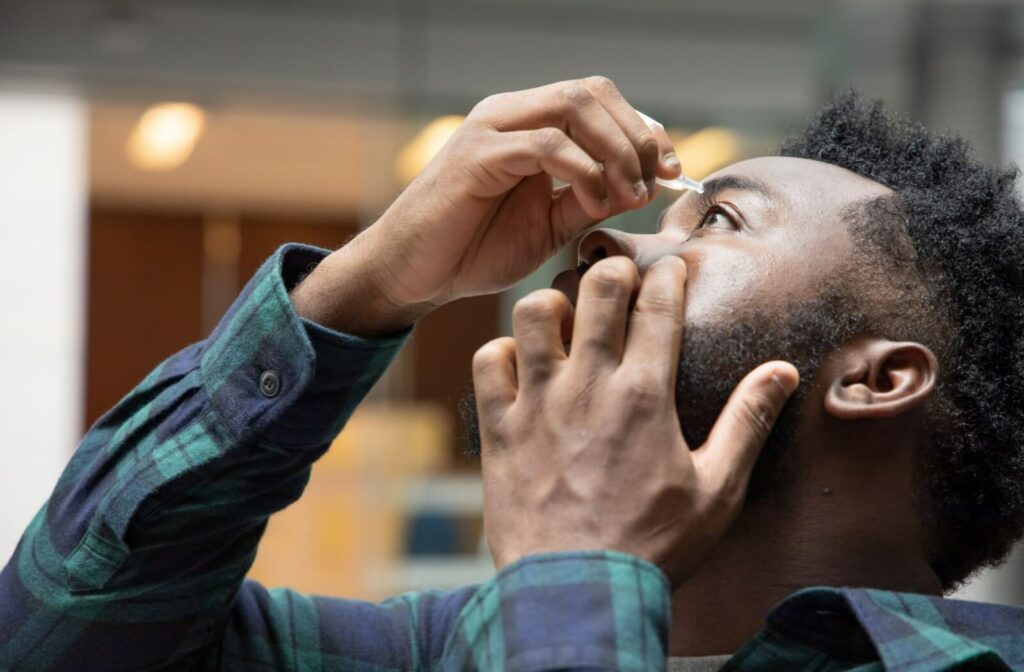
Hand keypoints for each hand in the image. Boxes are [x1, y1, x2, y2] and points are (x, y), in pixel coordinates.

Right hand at [292, 77, 679, 334]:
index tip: (672, 173)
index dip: (645, 130)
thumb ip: (592, 200)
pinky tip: (594, 201)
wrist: (414, 275)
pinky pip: (545, 144)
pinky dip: (583, 170)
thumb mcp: (551, 226)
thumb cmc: (474, 251)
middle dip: (637, 135)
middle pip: (593, 91)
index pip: (600, 100)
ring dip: (616, 149)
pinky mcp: (477, 155)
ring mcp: (492, 129)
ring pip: (573, 105)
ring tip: (628, 195)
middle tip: (653, 183)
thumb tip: (645, 185)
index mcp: (529, 126)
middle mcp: (511, 114)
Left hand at [472, 256, 798, 586]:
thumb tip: (784, 371)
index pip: (657, 306)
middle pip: (596, 290)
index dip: (666, 276)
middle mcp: (588, 386)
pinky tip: (520, 364)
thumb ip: (748, 423)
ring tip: (565, 319)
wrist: (577, 591)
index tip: (670, 267)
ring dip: (551, 303)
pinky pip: (488, 361)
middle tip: (618, 280)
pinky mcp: (499, 426)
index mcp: (645, 395)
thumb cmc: (652, 545)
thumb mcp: (716, 491)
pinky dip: (502, 352)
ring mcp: (538, 402)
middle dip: (611, 269)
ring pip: (532, 313)